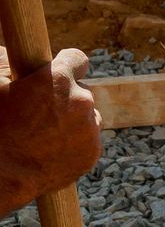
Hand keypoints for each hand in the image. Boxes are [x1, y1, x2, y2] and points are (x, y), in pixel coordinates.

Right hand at [0, 48, 102, 215]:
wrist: (3, 171)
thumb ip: (7, 62)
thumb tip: (13, 55)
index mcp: (58, 79)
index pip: (77, 59)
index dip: (66, 64)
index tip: (60, 70)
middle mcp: (82, 102)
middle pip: (80, 92)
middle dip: (63, 97)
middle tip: (40, 108)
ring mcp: (90, 130)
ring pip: (87, 117)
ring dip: (72, 120)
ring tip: (45, 130)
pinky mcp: (92, 153)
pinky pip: (88, 140)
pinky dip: (74, 142)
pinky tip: (51, 147)